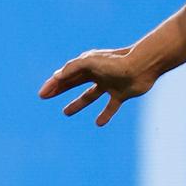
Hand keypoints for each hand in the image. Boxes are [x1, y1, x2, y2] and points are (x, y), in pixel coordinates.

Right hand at [38, 47, 159, 125]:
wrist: (143, 65)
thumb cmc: (116, 62)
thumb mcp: (89, 62)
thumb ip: (72, 68)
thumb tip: (56, 76)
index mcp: (87, 64)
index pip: (66, 75)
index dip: (53, 84)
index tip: (42, 94)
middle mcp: (97, 74)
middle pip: (73, 83)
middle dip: (59, 90)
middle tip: (44, 97)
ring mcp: (109, 84)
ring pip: (89, 96)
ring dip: (77, 104)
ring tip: (65, 113)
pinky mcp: (121, 94)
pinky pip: (110, 107)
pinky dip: (105, 115)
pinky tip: (99, 123)